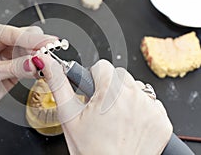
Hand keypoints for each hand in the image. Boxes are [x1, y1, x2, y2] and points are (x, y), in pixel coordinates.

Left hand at [0, 21, 56, 115]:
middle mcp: (2, 40)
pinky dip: (39, 68)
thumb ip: (16, 67)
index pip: (19, 33)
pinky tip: (42, 72)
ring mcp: (10, 53)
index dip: (36, 40)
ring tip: (48, 67)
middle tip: (49, 58)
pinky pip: (32, 64)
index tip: (51, 44)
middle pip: (30, 38)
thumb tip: (36, 62)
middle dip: (41, 48)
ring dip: (42, 59)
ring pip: (34, 51)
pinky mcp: (16, 66)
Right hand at [40, 56, 172, 154]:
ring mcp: (151, 108)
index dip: (94, 79)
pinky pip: (151, 102)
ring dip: (126, 97)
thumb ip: (57, 83)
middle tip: (102, 108)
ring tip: (116, 117)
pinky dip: (141, 109)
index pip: (102, 66)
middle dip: (110, 87)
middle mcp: (134, 96)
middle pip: (120, 75)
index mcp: (110, 92)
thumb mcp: (68, 116)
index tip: (93, 93)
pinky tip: (130, 124)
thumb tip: (45, 62)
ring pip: (136, 87)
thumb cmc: (91, 150)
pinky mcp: (162, 120)